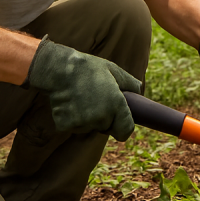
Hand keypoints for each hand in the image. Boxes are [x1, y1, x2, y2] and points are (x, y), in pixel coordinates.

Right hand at [26, 36, 141, 140]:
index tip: (119, 124)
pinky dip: (72, 119)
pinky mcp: (66, 126)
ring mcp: (82, 123)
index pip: (125, 131)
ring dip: (87, 119)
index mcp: (116, 105)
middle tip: (96, 101)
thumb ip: (130, 84)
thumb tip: (139, 91)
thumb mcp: (114, 70)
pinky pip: (73, 127)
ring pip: (89, 128)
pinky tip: (70, 103)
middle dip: (104, 120)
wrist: (60, 69)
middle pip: (106, 129)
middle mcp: (101, 118)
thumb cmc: (89, 68)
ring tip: (81, 98)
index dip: (123, 129)